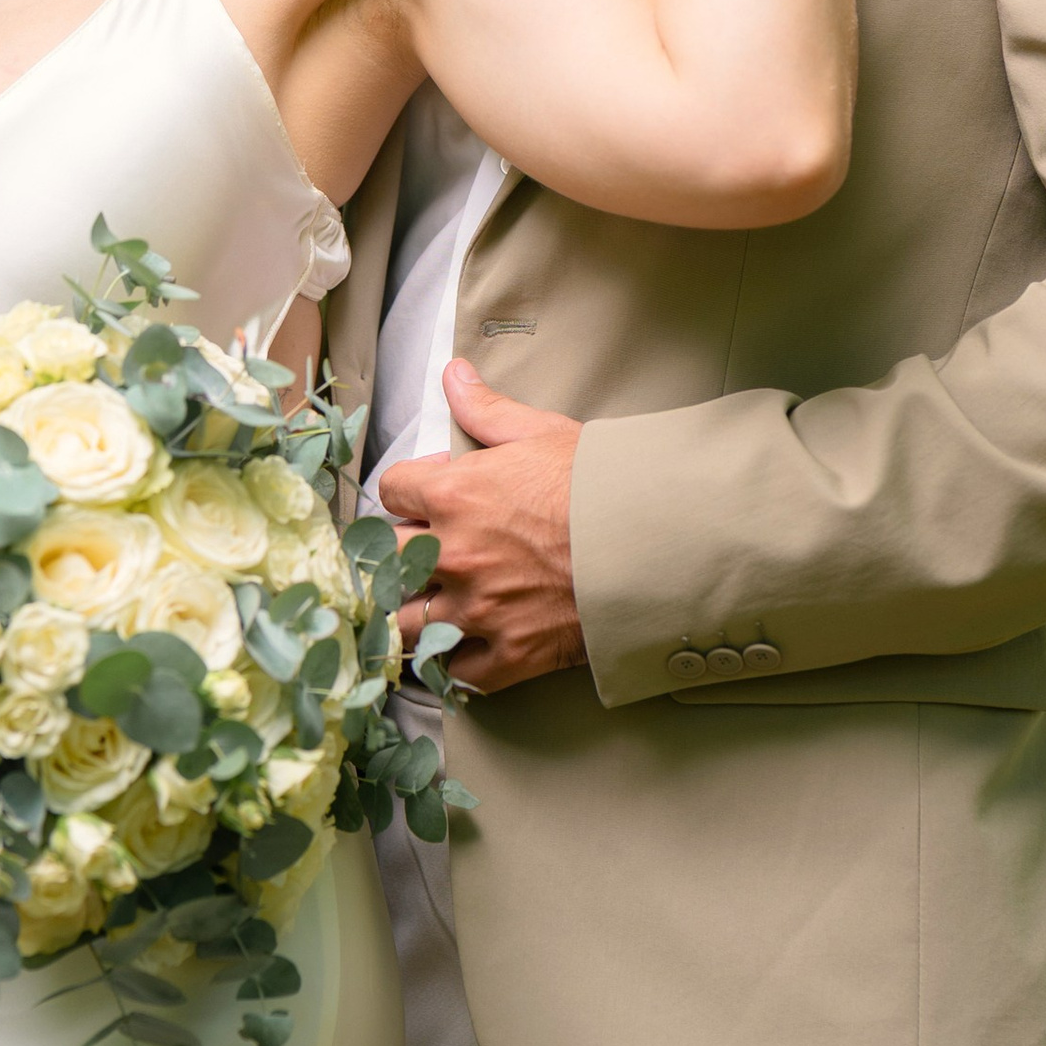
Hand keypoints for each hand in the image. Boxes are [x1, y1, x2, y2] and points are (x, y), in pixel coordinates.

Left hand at [377, 361, 586, 695]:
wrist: (657, 543)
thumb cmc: (603, 483)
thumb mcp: (542, 433)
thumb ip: (486, 410)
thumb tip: (453, 375)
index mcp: (454, 494)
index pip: (393, 490)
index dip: (409, 491)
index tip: (426, 498)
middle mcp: (453, 554)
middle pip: (387, 559)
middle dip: (401, 553)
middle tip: (424, 552)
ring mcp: (477, 610)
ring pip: (405, 622)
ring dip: (414, 612)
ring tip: (430, 604)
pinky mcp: (507, 654)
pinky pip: (452, 671)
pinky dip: (453, 661)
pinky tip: (463, 646)